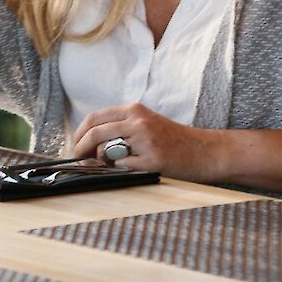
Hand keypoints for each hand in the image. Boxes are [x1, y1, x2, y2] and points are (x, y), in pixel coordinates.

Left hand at [69, 103, 228, 183]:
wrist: (206, 151)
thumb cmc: (173, 141)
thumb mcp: (146, 125)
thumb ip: (120, 129)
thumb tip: (87, 145)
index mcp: (134, 110)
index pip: (94, 118)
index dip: (79, 134)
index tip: (75, 146)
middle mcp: (138, 122)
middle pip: (95, 133)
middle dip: (80, 149)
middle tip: (78, 160)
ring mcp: (145, 141)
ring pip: (106, 151)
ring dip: (102, 162)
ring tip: (114, 165)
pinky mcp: (152, 160)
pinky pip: (122, 168)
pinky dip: (121, 171)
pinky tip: (135, 169)